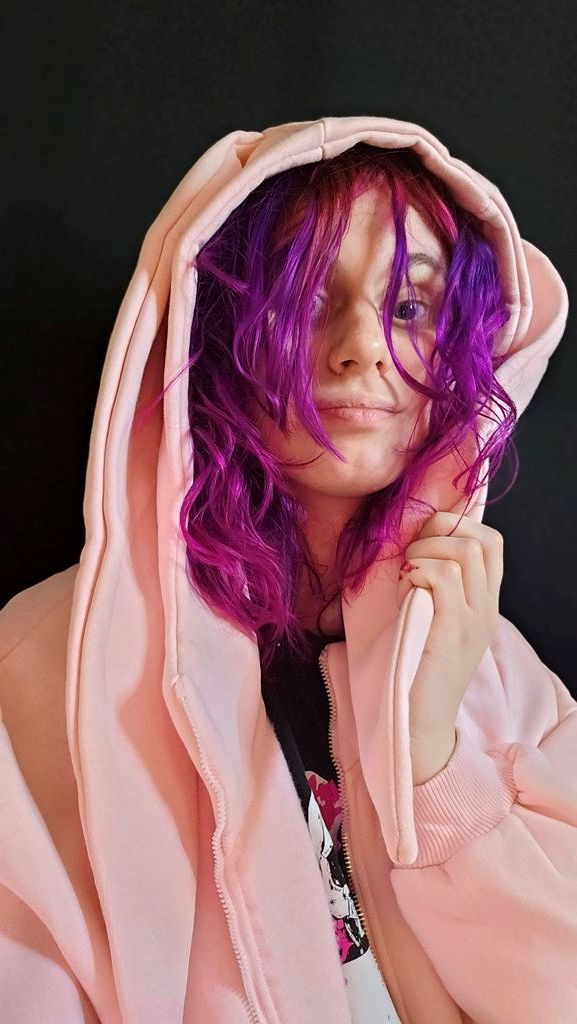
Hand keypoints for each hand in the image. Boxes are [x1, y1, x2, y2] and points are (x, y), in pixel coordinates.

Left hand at [397, 512, 503, 783]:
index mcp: (483, 603)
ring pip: (463, 551)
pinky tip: (404, 592)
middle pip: (481, 539)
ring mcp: (474, 619)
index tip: (422, 543)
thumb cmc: (411, 670)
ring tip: (406, 578)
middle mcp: (486, 608)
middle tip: (410, 559)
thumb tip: (410, 540)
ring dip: (424, 552)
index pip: (491, 542)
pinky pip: (444, 577)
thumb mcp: (429, 619)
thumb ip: (431, 585)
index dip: (456, 526)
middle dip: (437, 533)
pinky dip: (417, 572)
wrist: (420, 724)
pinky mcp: (454, 631)